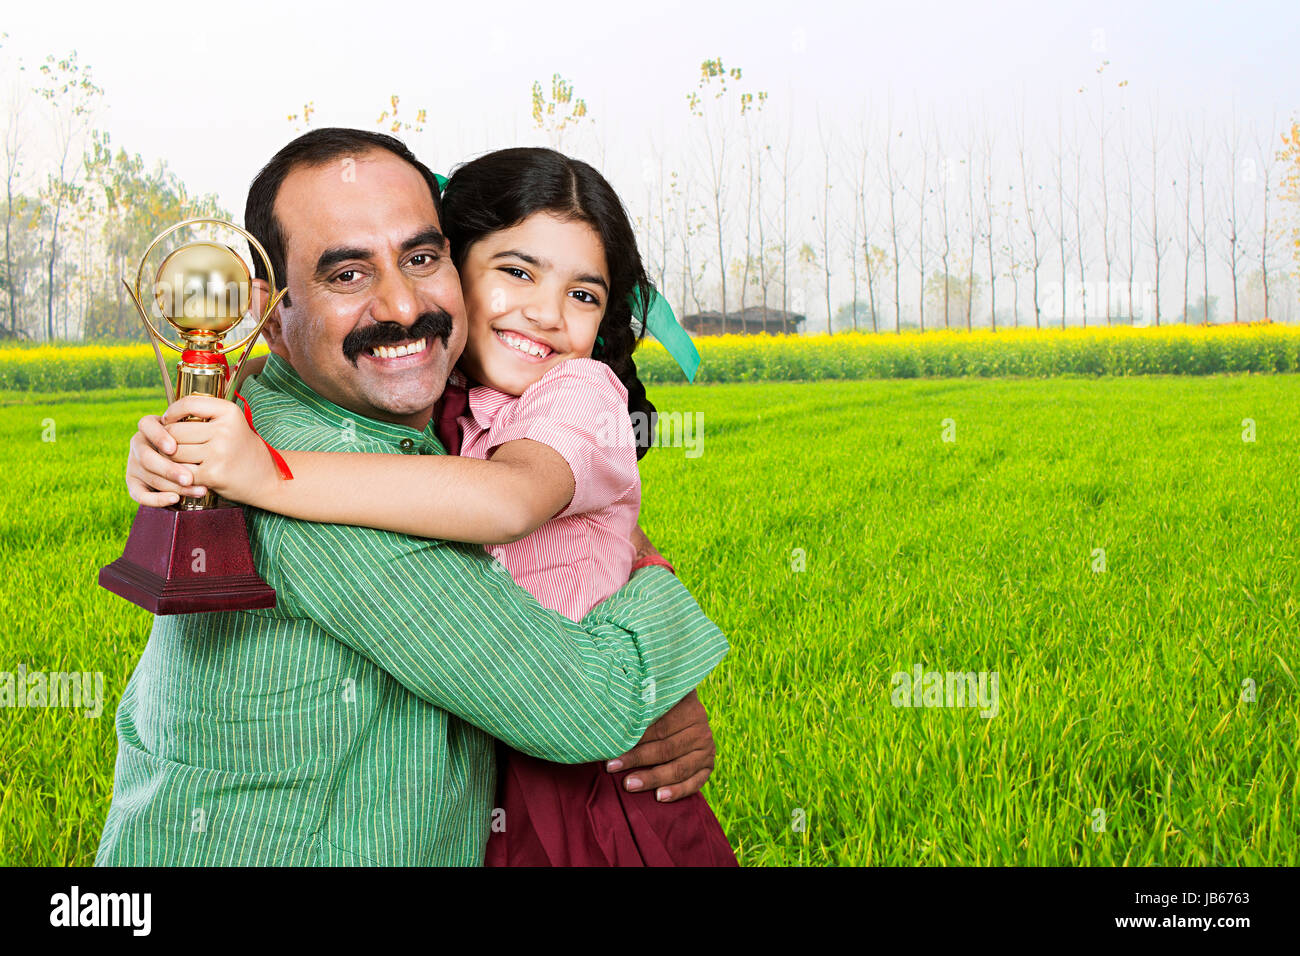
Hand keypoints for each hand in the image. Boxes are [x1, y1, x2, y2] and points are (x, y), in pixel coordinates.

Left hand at [124, 395, 278, 507]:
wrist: (267, 477)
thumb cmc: (242, 448)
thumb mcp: (231, 423)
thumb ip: (204, 415)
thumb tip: (164, 419)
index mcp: (229, 412)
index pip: (188, 404)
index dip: (172, 412)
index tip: (168, 421)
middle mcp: (225, 430)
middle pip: (175, 431)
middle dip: (167, 440)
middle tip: (172, 446)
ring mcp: (219, 453)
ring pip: (174, 452)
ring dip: (171, 458)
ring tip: (179, 460)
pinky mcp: (213, 474)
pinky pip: (180, 471)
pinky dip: (179, 474)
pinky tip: (186, 474)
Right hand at [126, 412, 199, 507]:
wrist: (190, 462)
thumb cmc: (195, 442)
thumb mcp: (194, 434)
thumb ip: (193, 436)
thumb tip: (205, 444)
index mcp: (149, 427)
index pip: (146, 426)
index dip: (158, 437)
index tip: (173, 449)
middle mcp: (138, 444)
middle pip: (146, 457)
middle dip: (169, 470)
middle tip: (189, 479)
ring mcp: (134, 464)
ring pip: (150, 477)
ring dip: (175, 486)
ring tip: (199, 491)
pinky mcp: (133, 483)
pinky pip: (140, 495)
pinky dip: (157, 500)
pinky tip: (175, 499)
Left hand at [606, 690, 715, 802]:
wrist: (685, 719)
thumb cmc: (659, 709)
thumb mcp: (655, 701)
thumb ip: (641, 708)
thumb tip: (612, 718)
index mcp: (689, 708)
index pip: (659, 727)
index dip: (635, 738)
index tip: (611, 747)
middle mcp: (701, 729)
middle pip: (666, 748)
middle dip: (637, 759)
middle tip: (612, 767)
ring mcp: (707, 750)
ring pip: (678, 768)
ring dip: (652, 778)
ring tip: (629, 784)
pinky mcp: (708, 767)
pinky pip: (694, 783)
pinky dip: (677, 791)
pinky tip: (660, 797)